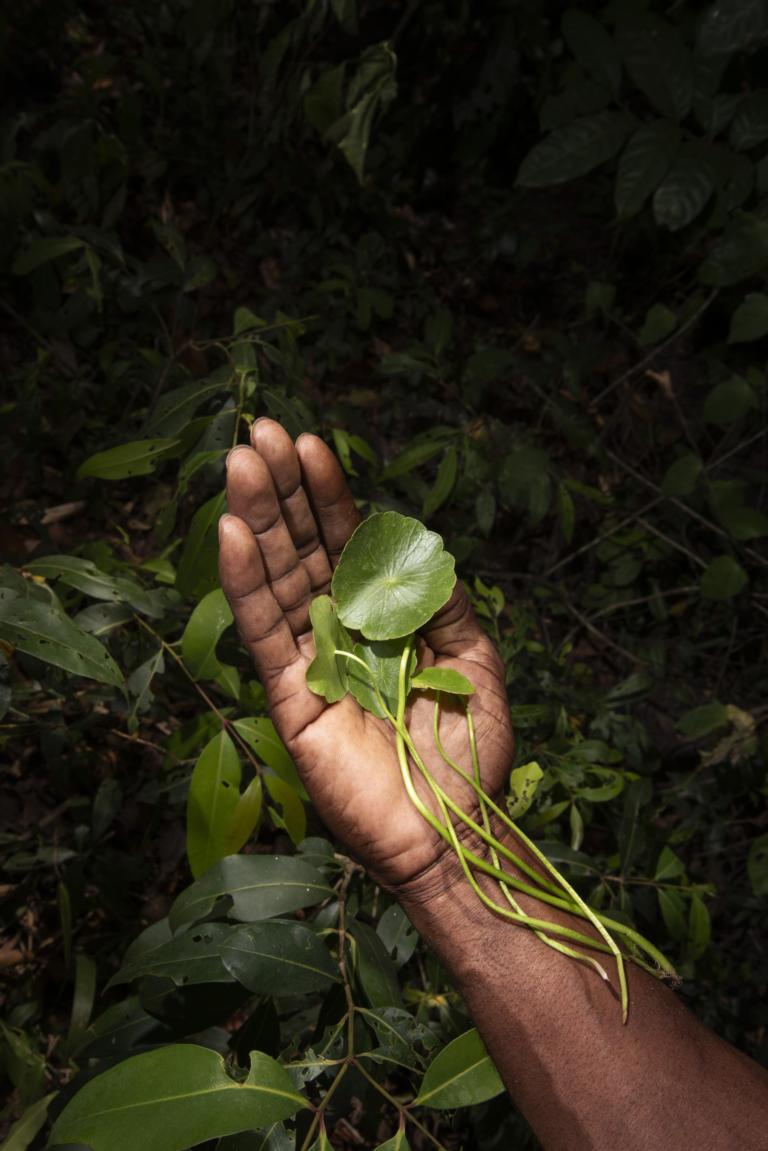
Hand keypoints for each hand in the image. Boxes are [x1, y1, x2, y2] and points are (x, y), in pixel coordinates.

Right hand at [219, 420, 512, 897]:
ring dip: (258, 519)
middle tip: (258, 432)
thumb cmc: (468, 755)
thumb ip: (443, 602)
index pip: (349, 545)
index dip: (330, 497)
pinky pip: (264, 631)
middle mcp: (340, 632)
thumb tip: (418, 546)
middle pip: (304, 549)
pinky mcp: (290, 697)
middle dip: (284, 491)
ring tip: (240, 462)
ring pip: (277, 578)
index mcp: (383, 621)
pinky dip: (246, 582)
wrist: (451, 832)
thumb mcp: (474, 662)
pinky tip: (231, 532)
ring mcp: (310, 661)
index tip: (311, 444)